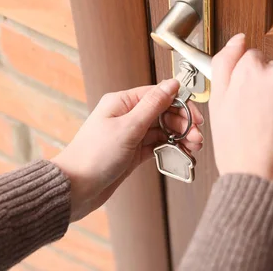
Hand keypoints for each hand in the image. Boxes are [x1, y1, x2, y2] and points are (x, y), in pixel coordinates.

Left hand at [52, 80, 203, 220]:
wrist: (75, 189)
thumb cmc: (93, 156)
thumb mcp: (128, 128)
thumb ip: (153, 105)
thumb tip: (172, 84)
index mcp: (123, 102)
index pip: (159, 95)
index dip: (181, 105)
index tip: (196, 118)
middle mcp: (127, 116)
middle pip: (165, 113)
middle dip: (183, 125)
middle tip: (197, 137)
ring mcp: (131, 134)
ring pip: (164, 130)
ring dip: (180, 138)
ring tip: (193, 148)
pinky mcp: (133, 152)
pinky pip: (158, 146)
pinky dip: (171, 149)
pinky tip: (182, 154)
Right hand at [209, 34, 272, 197]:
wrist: (262, 182)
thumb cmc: (237, 148)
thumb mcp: (218, 103)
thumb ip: (225, 63)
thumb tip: (239, 39)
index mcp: (252, 70)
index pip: (253, 60)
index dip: (247, 82)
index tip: (246, 101)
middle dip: (268, 90)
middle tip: (257, 120)